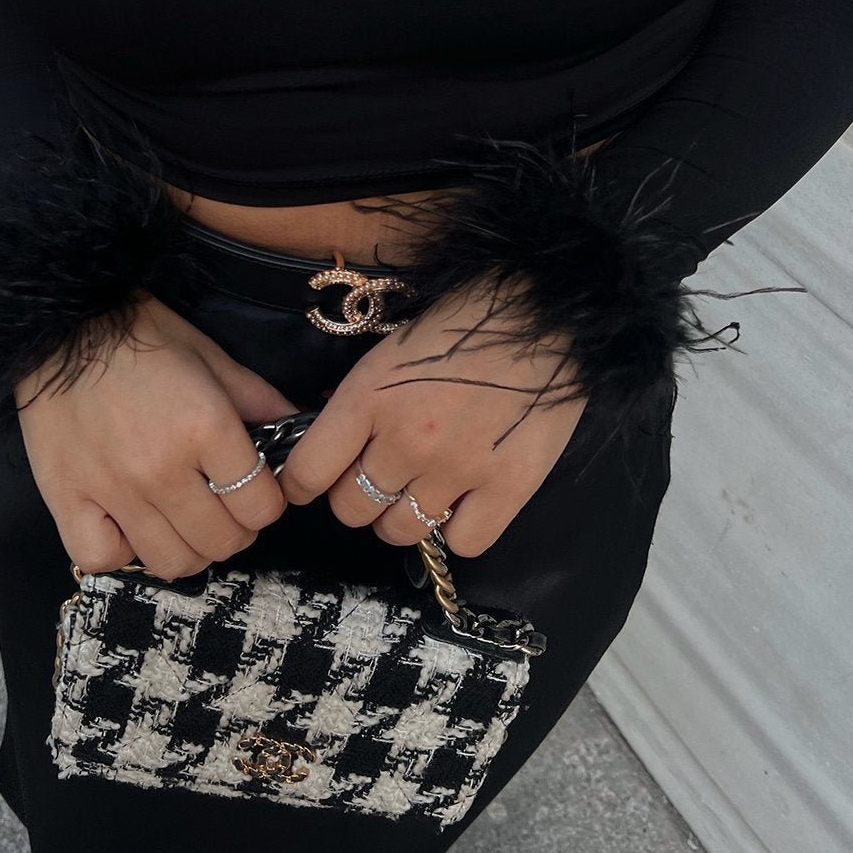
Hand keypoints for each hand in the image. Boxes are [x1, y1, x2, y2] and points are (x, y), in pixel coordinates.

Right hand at [16, 293, 295, 577]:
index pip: (260, 504)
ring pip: (172, 561)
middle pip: (222, 541)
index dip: (268, 501)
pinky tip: (129, 525)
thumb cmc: (138, 333)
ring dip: (189, 546)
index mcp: (204, 427)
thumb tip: (298, 427)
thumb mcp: (209, 355)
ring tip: (184, 519)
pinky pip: (102, 560)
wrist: (59, 322)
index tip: (258, 489)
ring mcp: (112, 490)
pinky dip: (121, 551)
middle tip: (225, 505)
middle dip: (236, 527)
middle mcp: (161, 468)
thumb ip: (257, 398)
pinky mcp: (66, 500)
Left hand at [278, 279, 586, 557]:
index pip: (308, 471)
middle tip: (381, 474)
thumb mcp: (394, 345)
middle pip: (351, 508)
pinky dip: (460, 527)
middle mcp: (405, 440)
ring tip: (424, 487)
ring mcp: (457, 469)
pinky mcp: (509, 488)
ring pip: (400, 530)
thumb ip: (362, 397)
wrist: (548, 310)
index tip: (315, 480)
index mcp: (369, 396)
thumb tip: (333, 436)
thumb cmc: (467, 317)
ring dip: (404, 514)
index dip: (303, 482)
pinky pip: (463, 542)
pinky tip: (468, 498)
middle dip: (358, 495)